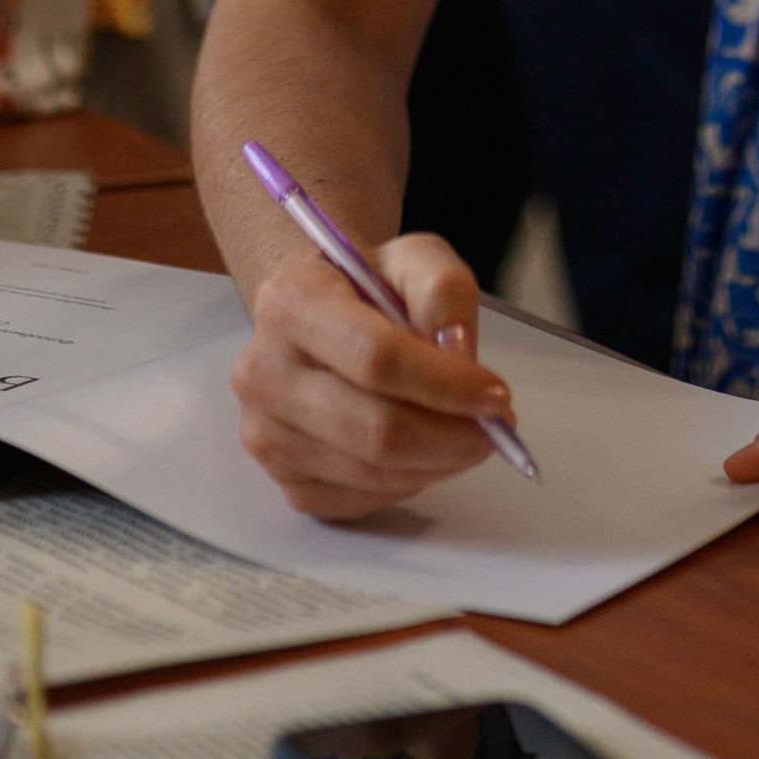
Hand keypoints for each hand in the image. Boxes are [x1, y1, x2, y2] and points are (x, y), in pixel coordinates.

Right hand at [227, 233, 522, 521]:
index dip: (446, 384)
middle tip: (496, 427)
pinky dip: (408, 482)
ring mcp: (265, 434)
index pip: (376, 359)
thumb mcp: (415, 259)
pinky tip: (422, 450)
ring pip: (373, 473)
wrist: (320, 316)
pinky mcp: (283, 479)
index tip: (496, 394)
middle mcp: (262, 372)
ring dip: (438, 462)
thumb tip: (457, 352)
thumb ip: (443, 289)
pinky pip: (361, 499)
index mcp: (289, 302)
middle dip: (452, 436)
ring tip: (466, 434)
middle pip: (375, 429)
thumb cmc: (369, 287)